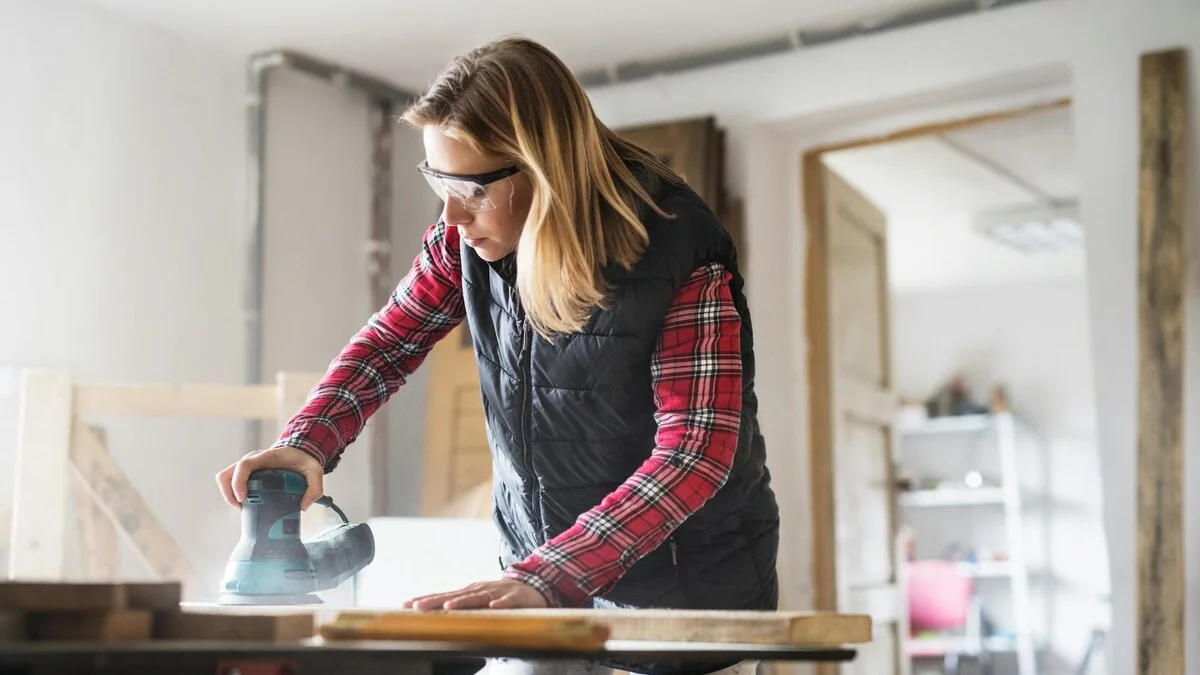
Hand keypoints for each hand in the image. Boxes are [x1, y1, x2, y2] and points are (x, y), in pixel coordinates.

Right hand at [215, 446, 323, 510]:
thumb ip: (315, 488)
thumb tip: (303, 506)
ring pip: (225, 478)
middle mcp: (252, 460)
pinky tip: (244, 504)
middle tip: (242, 507)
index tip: (243, 498)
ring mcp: (247, 466)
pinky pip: (231, 482)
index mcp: (265, 457)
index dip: (238, 482)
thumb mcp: (315, 471)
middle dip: (229, 493)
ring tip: (242, 508)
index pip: (244, 465)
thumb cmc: (303, 460)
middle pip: (227, 474)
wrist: (299, 451)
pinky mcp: (246, 473)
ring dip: (228, 495)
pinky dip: (232, 494)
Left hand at [404, 579, 548, 610]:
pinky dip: (501, 604)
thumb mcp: (477, 600)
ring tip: (449, 607)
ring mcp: (497, 593)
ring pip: (479, 598)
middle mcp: (479, 590)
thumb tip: (434, 614)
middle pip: (456, 596)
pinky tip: (493, 608)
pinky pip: (508, 602)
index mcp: (468, 592)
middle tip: (417, 606)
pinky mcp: (516, 597)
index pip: (444, 596)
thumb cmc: (499, 596)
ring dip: (464, 602)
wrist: (531, 587)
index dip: (426, 600)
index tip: (406, 605)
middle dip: (436, 601)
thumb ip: (459, 607)